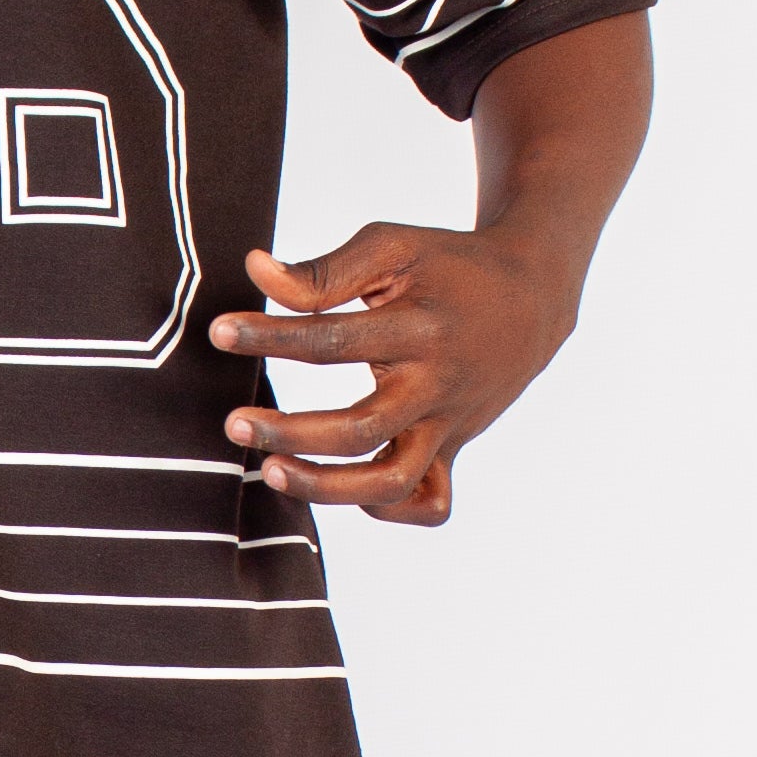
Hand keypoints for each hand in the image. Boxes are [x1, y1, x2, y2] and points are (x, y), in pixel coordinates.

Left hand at [209, 222, 581, 529]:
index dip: (269, 337)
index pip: (332, 343)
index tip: (221, 333)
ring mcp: (448, 425)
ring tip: (269, 471)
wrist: (534, 295)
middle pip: (358, 430)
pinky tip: (341, 488)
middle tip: (235, 422)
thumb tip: (253, 272)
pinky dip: (386, 509)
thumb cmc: (449, 266)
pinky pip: (429, 504)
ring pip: (390, 483)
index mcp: (420, 329)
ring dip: (324, 488)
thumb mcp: (394, 248)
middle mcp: (437, 386)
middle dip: (289, 431)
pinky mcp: (454, 447)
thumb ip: (323, 269)